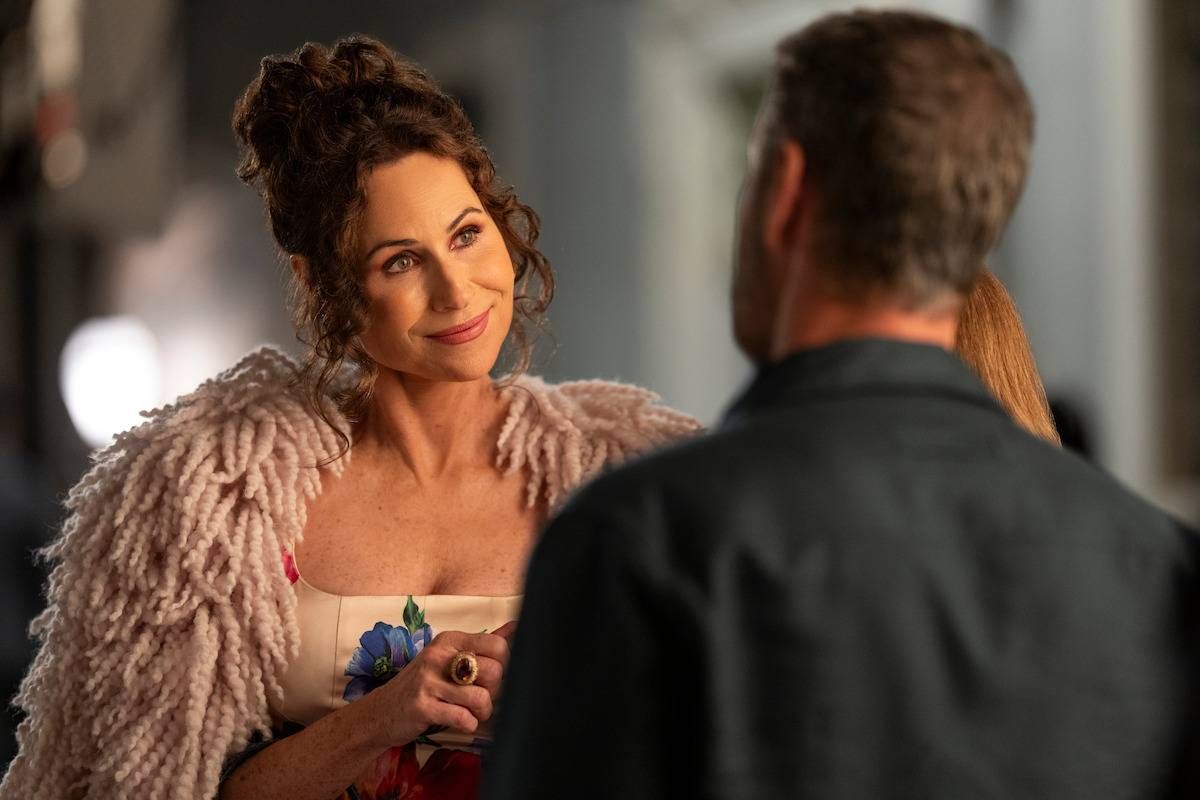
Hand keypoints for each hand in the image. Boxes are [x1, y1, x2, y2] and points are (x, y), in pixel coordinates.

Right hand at [367, 629, 510, 746]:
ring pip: (482, 698)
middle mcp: (439, 655)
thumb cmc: (423, 683)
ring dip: (482, 712)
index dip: (504, 665)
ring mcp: (428, 681)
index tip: (490, 677)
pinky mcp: (422, 707)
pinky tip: (459, 721)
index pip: (498, 645)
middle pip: (494, 672)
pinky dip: (468, 724)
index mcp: (449, 639)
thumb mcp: (448, 656)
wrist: (381, 711)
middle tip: (479, 697)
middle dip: (494, 691)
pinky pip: (463, 718)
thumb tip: (516, 626)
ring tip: (471, 712)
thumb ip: (482, 643)